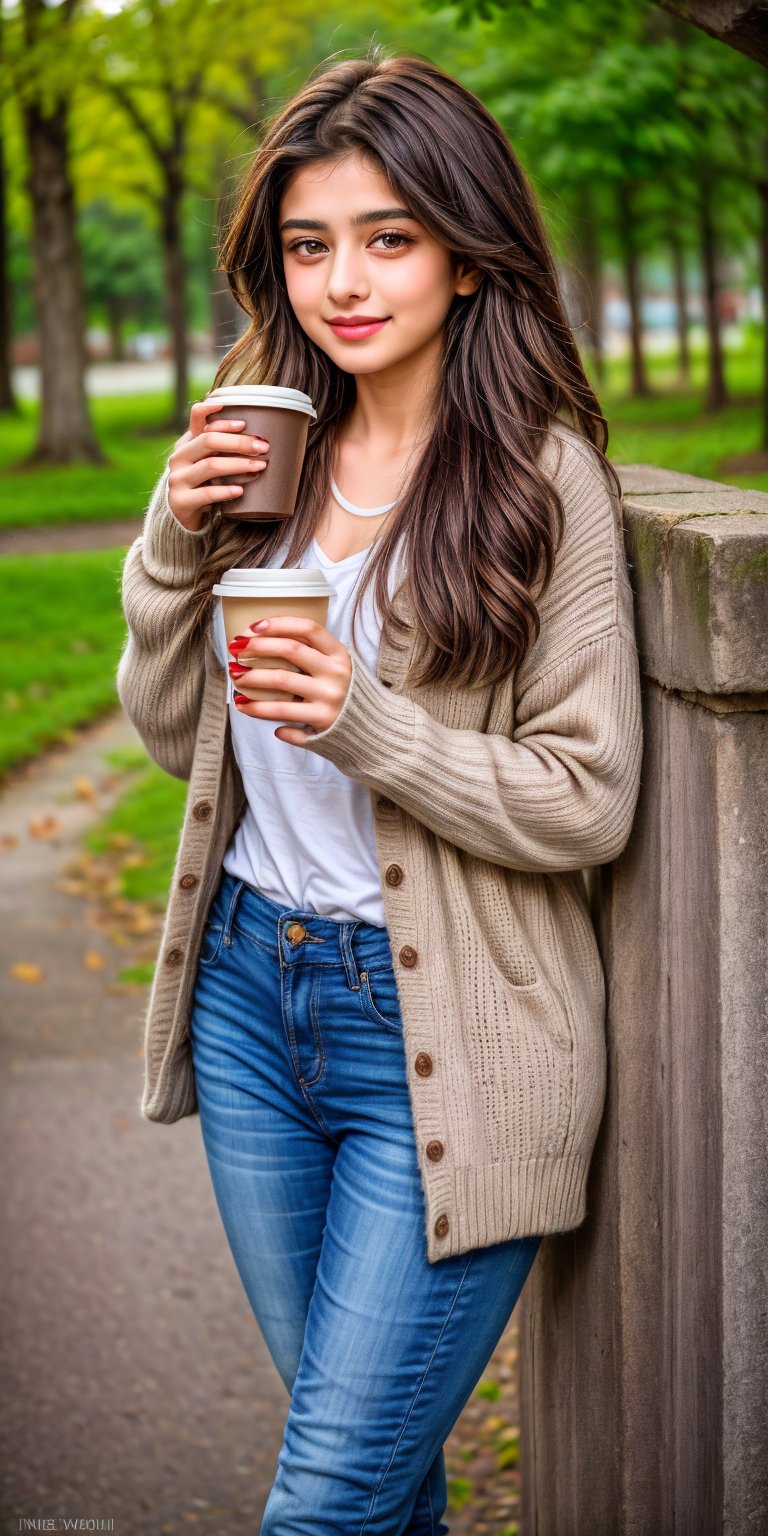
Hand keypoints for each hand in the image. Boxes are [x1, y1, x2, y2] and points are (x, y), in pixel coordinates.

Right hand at [167, 399, 269, 530]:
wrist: (184, 515)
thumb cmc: (203, 484)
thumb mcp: (209, 462)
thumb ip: (222, 448)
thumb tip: (257, 436)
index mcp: (186, 443)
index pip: (198, 420)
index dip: (220, 419)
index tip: (244, 423)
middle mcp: (179, 458)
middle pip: (208, 441)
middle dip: (239, 442)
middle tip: (263, 447)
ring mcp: (178, 479)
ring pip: (210, 465)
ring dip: (238, 464)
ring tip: (259, 466)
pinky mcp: (181, 501)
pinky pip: (206, 493)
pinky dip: (225, 491)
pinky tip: (240, 490)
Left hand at [227, 616, 352, 746]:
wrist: (371, 729)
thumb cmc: (344, 693)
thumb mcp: (336, 667)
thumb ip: (311, 654)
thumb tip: (263, 641)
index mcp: (339, 653)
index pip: (307, 628)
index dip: (278, 624)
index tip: (253, 627)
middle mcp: (336, 672)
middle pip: (290, 650)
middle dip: (257, 647)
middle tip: (235, 651)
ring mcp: (330, 697)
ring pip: (282, 681)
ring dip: (252, 679)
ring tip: (235, 679)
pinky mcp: (322, 720)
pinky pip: (283, 714)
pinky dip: (260, 711)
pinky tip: (245, 707)